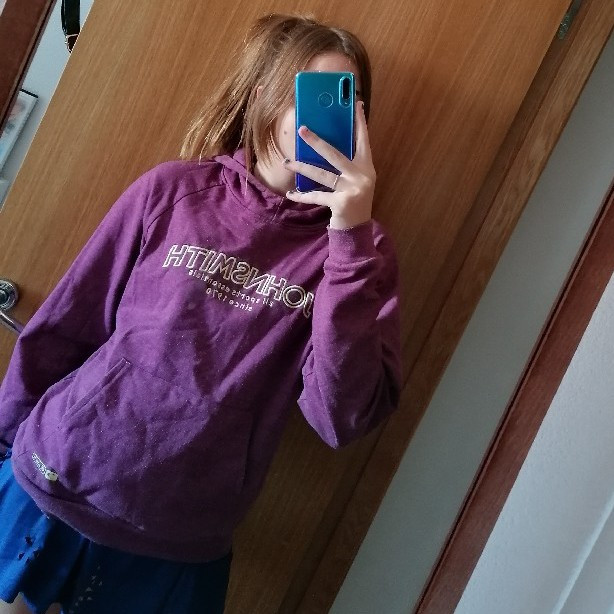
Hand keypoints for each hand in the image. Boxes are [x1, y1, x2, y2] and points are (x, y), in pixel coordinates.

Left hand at [283, 101, 375, 229]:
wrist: (357, 229)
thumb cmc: (353, 201)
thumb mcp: (355, 181)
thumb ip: (347, 165)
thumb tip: (325, 145)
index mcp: (367, 167)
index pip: (363, 140)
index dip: (360, 122)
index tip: (356, 103)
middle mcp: (362, 176)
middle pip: (335, 154)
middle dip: (317, 141)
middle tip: (302, 129)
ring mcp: (352, 189)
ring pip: (322, 174)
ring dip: (302, 167)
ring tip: (287, 162)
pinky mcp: (341, 202)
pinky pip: (317, 196)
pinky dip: (302, 196)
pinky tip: (291, 193)